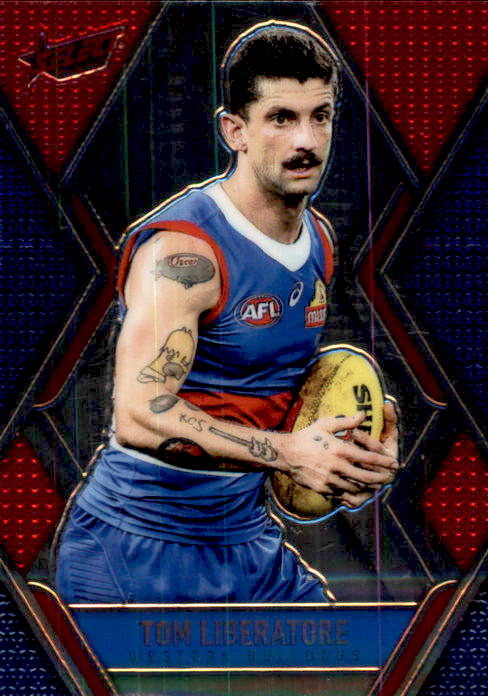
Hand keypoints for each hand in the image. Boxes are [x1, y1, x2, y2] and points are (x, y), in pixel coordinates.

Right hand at [279, 412, 398, 498]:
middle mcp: (337, 466)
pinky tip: (358, 491)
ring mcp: (330, 479)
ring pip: (355, 487)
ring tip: (376, 486)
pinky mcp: (323, 488)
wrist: (285, 454)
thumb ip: (346, 421)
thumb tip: (363, 415)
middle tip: (389, 479)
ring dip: (368, 488)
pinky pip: (342, 493)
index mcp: (340, 449)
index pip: (368, 458)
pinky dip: (352, 493)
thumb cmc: (307, 437)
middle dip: (380, 479)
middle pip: (366, 477)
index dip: (383, 462)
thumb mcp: (325, 424)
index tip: (393, 464)